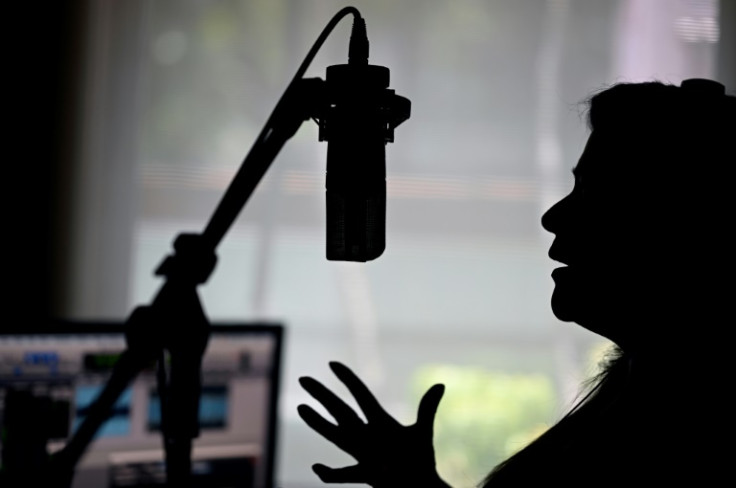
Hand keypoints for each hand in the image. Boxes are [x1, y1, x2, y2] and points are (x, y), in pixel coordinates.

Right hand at [298, 361, 449, 486]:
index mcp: (381, 421)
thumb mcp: (421, 433)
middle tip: (303, 378)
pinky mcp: (365, 475)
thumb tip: (440, 384)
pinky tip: (316, 467)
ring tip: (300, 407)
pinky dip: (330, 473)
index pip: (361, 394)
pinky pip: (343, 475)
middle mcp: (367, 435)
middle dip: (323, 395)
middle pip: (341, 410)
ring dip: (319, 423)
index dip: (348, 379)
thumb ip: (427, 409)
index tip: (332, 363)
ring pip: (335, 435)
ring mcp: (362, 454)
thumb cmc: (421, 461)